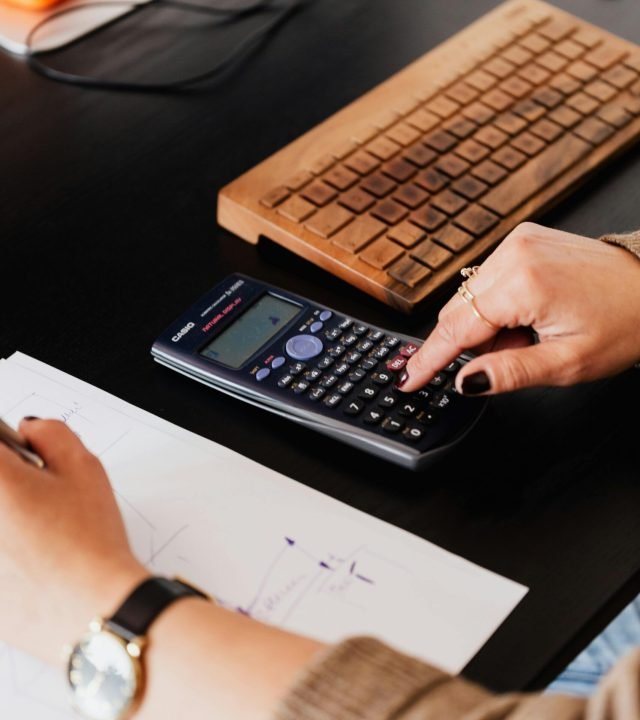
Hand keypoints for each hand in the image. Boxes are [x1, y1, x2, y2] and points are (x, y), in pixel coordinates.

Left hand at [0, 419, 147, 664]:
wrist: (91, 608)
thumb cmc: (88, 542)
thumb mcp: (84, 468)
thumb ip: (50, 433)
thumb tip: (28, 431)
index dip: (10, 450)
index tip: (22, 459)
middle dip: (9, 485)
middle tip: (32, 497)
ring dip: (8, 522)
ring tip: (33, 534)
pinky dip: (6, 553)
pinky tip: (27, 563)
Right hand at [400, 223, 639, 394]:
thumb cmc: (625, 322)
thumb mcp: (568, 363)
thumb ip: (509, 372)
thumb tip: (465, 381)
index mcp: (524, 284)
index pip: (457, 329)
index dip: (429, 360)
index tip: (407, 378)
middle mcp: (514, 253)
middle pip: (458, 312)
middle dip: (473, 343)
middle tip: (513, 355)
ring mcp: (517, 240)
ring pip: (469, 298)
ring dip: (487, 325)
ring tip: (530, 334)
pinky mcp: (521, 238)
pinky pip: (486, 280)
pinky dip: (496, 306)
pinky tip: (527, 314)